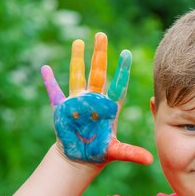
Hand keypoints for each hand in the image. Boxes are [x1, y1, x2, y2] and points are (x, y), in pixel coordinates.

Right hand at [41, 32, 152, 164]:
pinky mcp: (63, 110)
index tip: (126, 53)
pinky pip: (55, 93)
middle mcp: (94, 100)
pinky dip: (50, 82)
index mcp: (109, 107)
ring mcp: (78, 103)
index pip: (117, 85)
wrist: (81, 158)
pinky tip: (45, 69)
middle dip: (99, 54)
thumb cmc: (100, 153)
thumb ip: (131, 153)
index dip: (121, 70)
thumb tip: (150, 161)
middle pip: (98, 73)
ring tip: (79, 41)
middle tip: (101, 34)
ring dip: (77, 60)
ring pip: (78, 76)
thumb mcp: (117, 152)